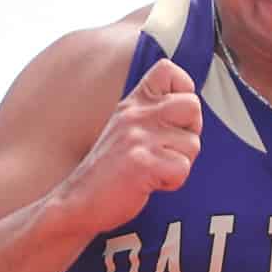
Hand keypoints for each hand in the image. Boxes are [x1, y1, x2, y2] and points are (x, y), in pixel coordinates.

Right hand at [58, 57, 201, 234]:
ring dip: (179, 163)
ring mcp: (138, 138)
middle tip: (168, 150)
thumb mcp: (127, 127)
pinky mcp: (142, 164)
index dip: (183, 91)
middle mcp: (136, 115)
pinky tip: (150, 183)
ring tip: (153, 170)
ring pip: (192, 144)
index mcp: (134, 103)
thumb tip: (192, 107)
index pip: (170, 70)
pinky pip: (183, 169)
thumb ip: (153, 112)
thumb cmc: (111, 169)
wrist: (79, 201)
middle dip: (190, 132)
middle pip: (192, 106)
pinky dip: (172, 182)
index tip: (173, 118)